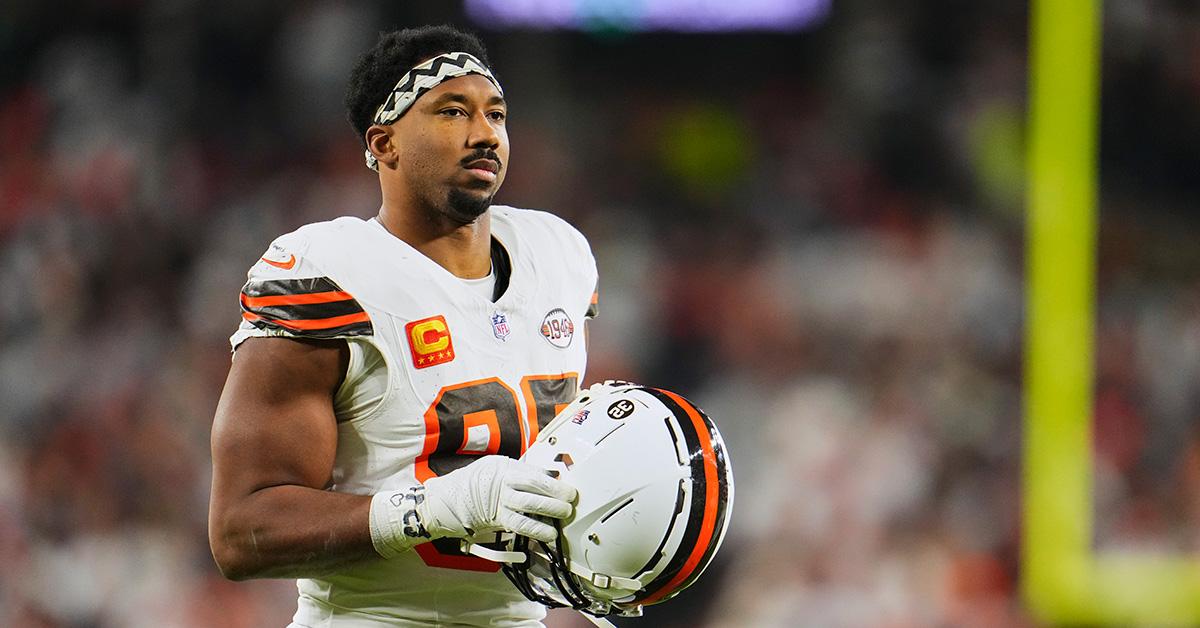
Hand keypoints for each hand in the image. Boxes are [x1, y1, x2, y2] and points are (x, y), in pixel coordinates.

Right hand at [420, 455, 576, 542]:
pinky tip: (549, 534)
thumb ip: (523, 469)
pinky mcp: (499, 521)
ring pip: (528, 511)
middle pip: (534, 491)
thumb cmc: (477, 480)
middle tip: (570, 501)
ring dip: (548, 516)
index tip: (568, 486)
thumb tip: (550, 475)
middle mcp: (503, 487)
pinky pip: (520, 527)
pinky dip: (536, 531)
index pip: (534, 475)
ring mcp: (500, 505)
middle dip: (556, 497)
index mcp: (505, 470)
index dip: (554, 482)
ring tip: (563, 517)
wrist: (451, 498)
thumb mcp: (498, 465)